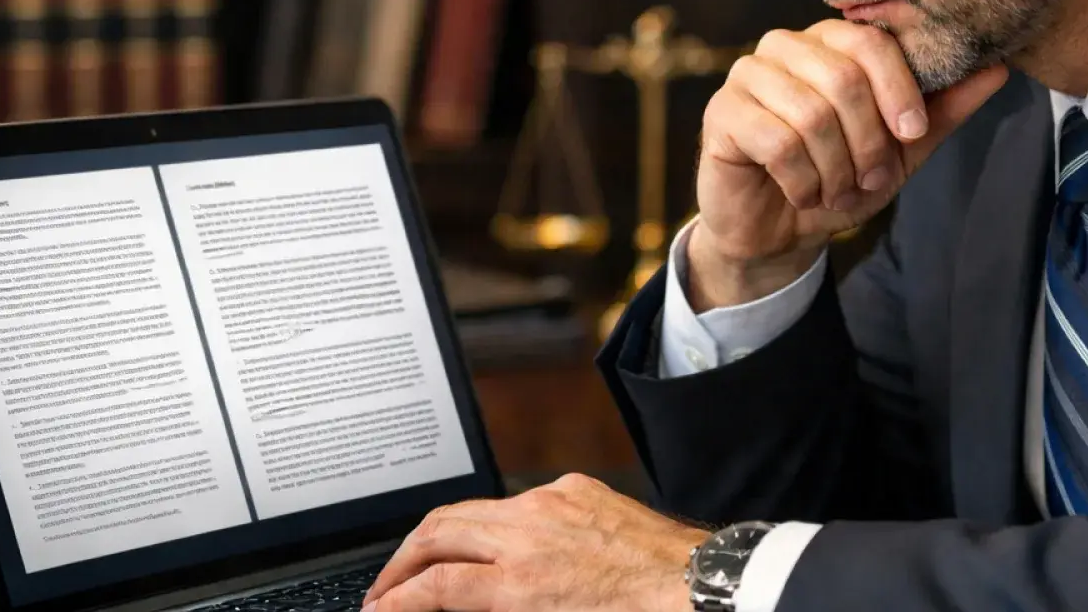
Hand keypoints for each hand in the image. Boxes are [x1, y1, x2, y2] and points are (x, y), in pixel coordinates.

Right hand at [360, 474, 705, 611]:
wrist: (703, 585)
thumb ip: (499, 611)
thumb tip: (463, 602)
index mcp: (523, 584)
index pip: (434, 587)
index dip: (395, 602)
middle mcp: (529, 535)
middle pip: (437, 534)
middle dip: (400, 562)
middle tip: (384, 589)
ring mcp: (551, 504)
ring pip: (470, 509)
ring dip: (437, 536)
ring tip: (422, 563)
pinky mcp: (575, 488)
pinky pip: (517, 500)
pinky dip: (491, 521)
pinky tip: (490, 542)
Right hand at [691, 20, 1009, 306]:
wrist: (781, 232)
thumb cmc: (840, 178)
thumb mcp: (901, 150)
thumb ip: (943, 109)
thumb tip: (998, 67)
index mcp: (830, 42)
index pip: (872, 41)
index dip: (899, 89)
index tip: (912, 134)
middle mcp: (785, 46)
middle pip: (843, 78)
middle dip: (868, 143)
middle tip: (872, 180)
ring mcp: (747, 75)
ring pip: (811, 113)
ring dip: (835, 169)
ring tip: (835, 190)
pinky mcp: (721, 113)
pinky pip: (776, 140)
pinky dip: (802, 180)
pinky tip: (802, 193)